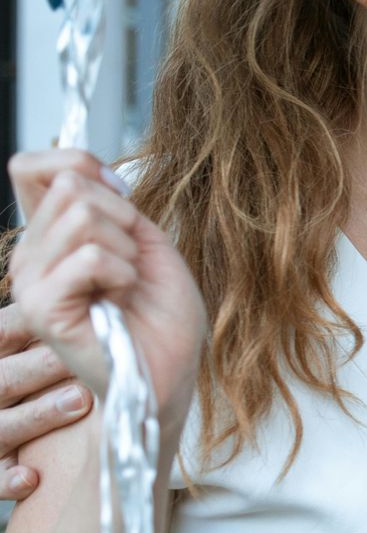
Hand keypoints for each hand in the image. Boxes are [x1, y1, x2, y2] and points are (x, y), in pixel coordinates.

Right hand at [0, 303, 95, 500]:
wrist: (25, 431)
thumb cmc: (44, 378)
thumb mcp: (38, 349)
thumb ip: (58, 326)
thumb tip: (105, 293)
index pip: (4, 333)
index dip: (35, 323)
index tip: (76, 312)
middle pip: (6, 378)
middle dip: (43, 368)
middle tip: (83, 358)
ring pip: (3, 426)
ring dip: (38, 415)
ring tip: (81, 399)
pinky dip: (7, 479)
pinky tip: (32, 478)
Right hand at [7, 151, 206, 437]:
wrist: (171, 369)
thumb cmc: (161, 315)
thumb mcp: (146, 241)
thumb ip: (113, 202)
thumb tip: (89, 172)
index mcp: (51, 234)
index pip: (30, 166)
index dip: (81, 162)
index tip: (122, 195)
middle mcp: (30, 254)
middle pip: (71, 184)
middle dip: (123, 215)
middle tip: (132, 260)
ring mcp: (31, 281)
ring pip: (84, 216)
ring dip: (127, 248)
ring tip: (126, 284)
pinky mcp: (43, 307)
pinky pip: (90, 256)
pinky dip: (123, 272)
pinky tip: (120, 299)